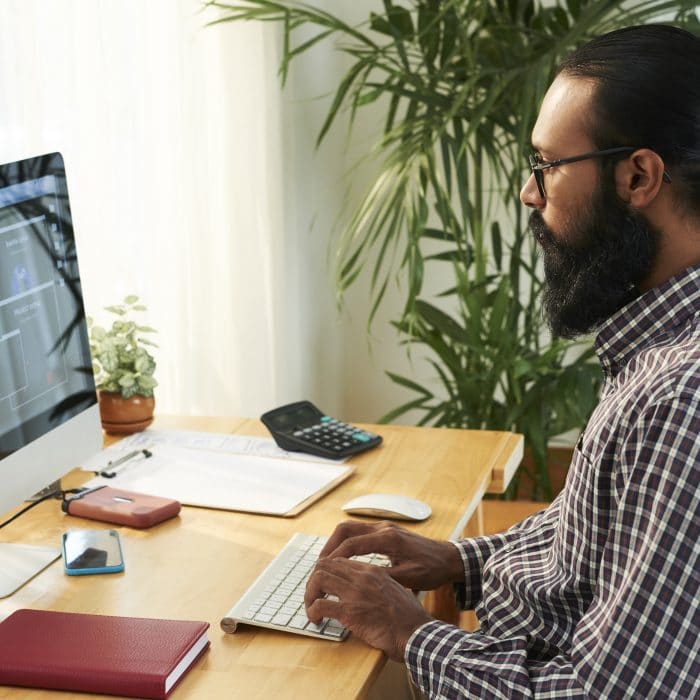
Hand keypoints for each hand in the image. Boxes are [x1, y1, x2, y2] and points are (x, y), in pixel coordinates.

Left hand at [304, 556, 431, 661]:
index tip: (322, 585)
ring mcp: (355, 593)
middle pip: (325, 565)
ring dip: (309, 593)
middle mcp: (362, 577)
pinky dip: (312, 611)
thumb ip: (377, 585)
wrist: (416, 633)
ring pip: (318, 579)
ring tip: (311, 607)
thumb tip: (363, 591)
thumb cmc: (409, 617)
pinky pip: (320, 604)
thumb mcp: (394, 590)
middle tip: (313, 595)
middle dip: (313, 579)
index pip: (339, 561)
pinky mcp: (350, 611)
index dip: (326, 571)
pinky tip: (315, 619)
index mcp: (372, 571)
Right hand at [318, 520, 464, 590]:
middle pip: (345, 529)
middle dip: (329, 546)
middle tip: (318, 564)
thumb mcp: (408, 578)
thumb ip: (383, 578)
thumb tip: (358, 582)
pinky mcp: (385, 530)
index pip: (352, 543)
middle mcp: (383, 527)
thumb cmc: (431, 570)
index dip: (334, 557)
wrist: (447, 558)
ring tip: (326, 561)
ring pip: (350, 527)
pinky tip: (343, 557)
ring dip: (336, 543)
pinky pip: (358, 531)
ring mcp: (384, 526)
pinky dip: (346, 542)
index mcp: (388, 538)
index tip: (321, 570)